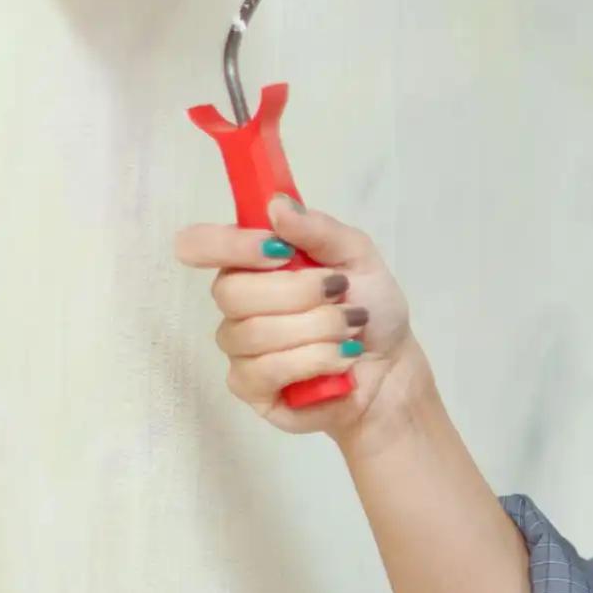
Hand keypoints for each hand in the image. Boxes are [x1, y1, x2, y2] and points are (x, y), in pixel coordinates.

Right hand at [175, 197, 423, 442]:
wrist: (392, 367)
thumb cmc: (369, 306)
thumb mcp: (357, 255)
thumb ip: (318, 229)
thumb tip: (276, 206)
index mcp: (251, 263)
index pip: (199, 244)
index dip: (229, 245)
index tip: (278, 249)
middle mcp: (235, 304)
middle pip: (231, 292)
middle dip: (298, 293)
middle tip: (341, 295)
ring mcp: (239, 349)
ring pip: (254, 333)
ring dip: (316, 328)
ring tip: (350, 331)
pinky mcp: (250, 387)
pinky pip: (265, 371)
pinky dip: (314, 360)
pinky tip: (341, 361)